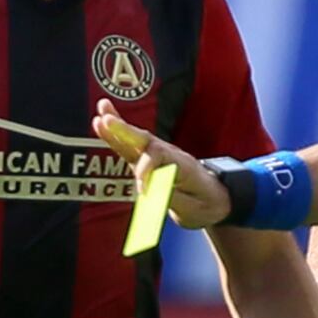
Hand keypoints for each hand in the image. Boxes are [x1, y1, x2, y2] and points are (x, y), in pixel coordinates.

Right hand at [92, 103, 230, 227]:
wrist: (217, 199)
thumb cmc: (206, 204)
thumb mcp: (194, 208)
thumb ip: (171, 197)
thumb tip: (151, 189)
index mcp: (184, 165)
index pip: (159, 157)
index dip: (146, 170)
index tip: (144, 192)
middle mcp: (170, 155)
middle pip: (145, 140)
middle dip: (125, 131)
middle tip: (105, 119)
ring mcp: (159, 156)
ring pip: (135, 140)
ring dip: (117, 126)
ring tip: (100, 109)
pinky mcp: (148, 161)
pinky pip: (130, 147)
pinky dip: (115, 135)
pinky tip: (100, 121)